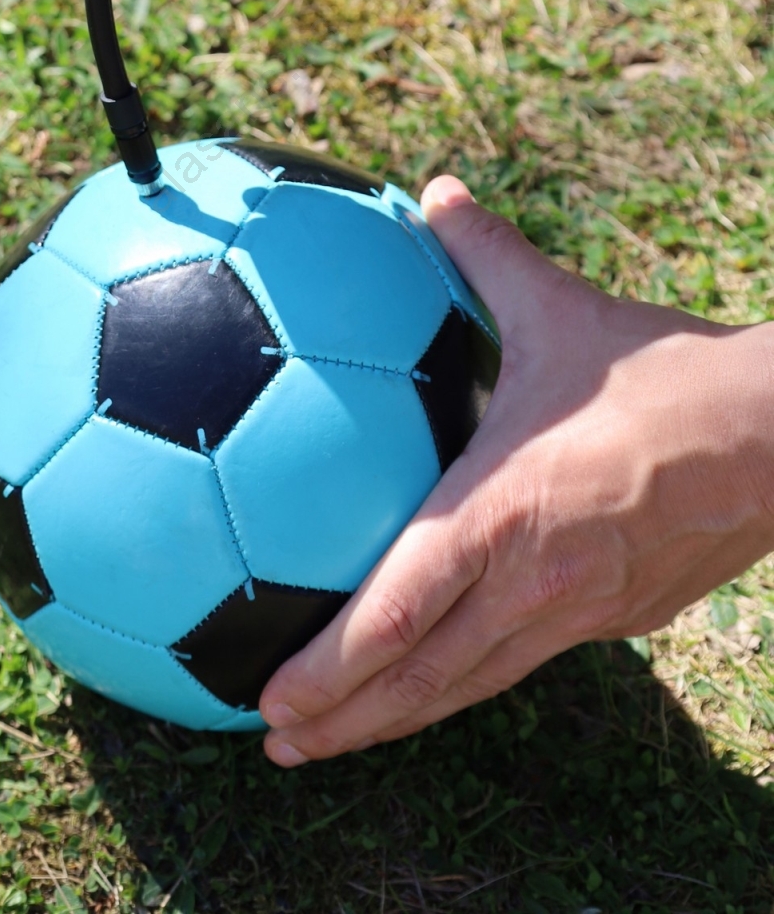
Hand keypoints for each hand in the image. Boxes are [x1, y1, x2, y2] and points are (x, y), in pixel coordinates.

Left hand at [258, 175, 773, 765]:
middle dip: (343, 721)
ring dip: (394, 722)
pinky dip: (460, 687)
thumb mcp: (564, 307)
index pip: (398, 609)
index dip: (330, 668)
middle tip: (275, 745)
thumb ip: (486, 253)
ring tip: (330, 742)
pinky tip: (433, 684)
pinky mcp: (616, 623)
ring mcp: (580, 615)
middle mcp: (535, 581)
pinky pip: (518, 664)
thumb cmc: (667, 375)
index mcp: (505, 510)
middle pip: (422, 677)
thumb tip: (436, 190)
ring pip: (469, 687)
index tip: (268, 699)